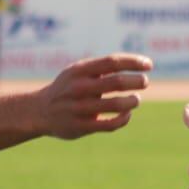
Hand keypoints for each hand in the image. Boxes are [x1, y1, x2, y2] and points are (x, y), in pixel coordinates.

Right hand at [34, 53, 152, 137]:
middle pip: (117, 82)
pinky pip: (111, 124)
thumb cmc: (67, 88)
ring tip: (136, 99)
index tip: (149, 65)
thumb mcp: (78, 71)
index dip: (134, 62)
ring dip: (133, 101)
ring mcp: (79, 108)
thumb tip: (137, 64)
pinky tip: (127, 113)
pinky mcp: (81, 127)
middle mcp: (79, 88)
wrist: (39, 111)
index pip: (112, 61)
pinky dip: (124, 118)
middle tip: (144, 82)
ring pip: (117, 105)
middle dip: (137, 81)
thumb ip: (101, 67)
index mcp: (79, 70)